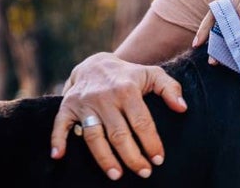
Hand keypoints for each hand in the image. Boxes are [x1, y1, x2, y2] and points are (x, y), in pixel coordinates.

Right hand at [50, 52, 187, 179]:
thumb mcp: (153, 74)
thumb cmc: (129, 75)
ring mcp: (84, 103)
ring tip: (117, 175)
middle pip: (119, 134)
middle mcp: (105, 97)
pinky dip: (57, 140)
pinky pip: (60, 125)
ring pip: (94, 136)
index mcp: (128, 90)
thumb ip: (170, 89)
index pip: (142, 121)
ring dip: (104, 158)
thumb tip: (182, 109)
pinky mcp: (67, 106)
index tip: (158, 159)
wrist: (96, 63)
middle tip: (143, 172)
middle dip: (132, 157)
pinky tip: (59, 156)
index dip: (151, 142)